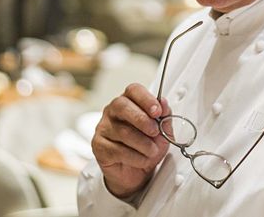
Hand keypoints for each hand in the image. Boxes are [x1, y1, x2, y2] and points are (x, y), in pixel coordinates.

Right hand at [92, 83, 170, 197]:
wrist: (137, 173)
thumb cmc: (147, 147)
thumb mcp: (163, 131)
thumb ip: (164, 117)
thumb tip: (163, 102)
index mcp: (129, 102)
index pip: (133, 90)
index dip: (146, 99)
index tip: (158, 111)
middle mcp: (113, 111)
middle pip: (122, 106)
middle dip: (142, 120)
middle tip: (154, 131)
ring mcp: (103, 128)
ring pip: (122, 131)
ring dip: (143, 144)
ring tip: (152, 151)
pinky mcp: (99, 146)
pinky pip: (117, 150)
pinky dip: (135, 157)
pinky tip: (141, 159)